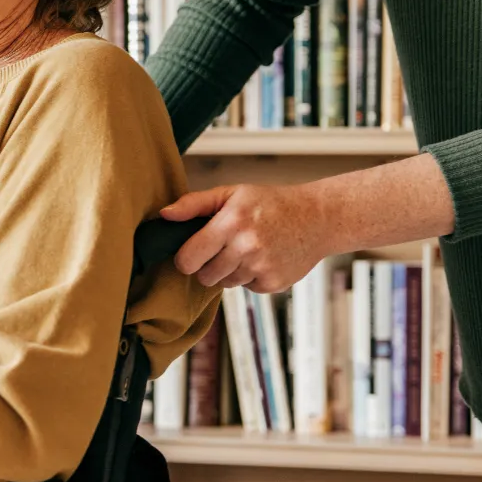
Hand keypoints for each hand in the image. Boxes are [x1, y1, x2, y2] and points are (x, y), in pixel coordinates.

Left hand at [160, 183, 342, 292]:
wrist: (317, 218)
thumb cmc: (270, 203)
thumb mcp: (232, 193)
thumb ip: (194, 204)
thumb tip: (164, 215)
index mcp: (230, 223)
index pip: (188, 258)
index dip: (184, 259)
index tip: (190, 253)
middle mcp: (246, 248)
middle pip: (204, 277)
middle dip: (206, 266)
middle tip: (222, 249)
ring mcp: (261, 268)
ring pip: (225, 284)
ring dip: (229, 271)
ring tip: (246, 250)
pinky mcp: (274, 283)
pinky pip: (247, 288)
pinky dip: (251, 277)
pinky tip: (263, 258)